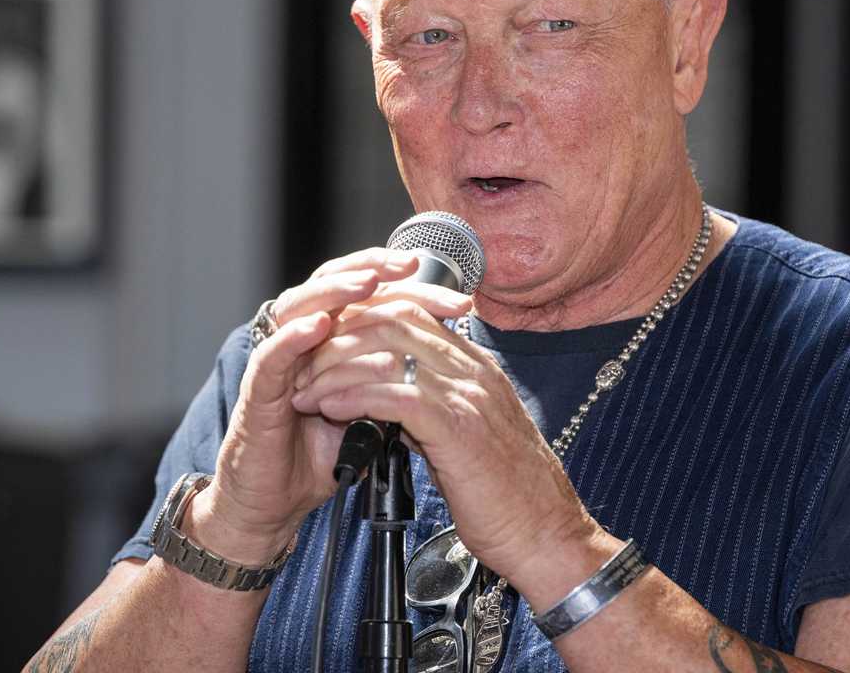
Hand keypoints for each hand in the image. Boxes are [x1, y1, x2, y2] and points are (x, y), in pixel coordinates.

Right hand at [196, 251, 474, 561]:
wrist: (277, 503)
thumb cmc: (321, 453)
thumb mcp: (374, 410)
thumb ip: (397, 380)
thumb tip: (448, 363)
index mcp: (335, 340)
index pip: (372, 295)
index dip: (413, 291)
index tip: (458, 299)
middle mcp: (303, 340)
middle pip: (336, 284)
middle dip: (376, 272)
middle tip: (411, 267)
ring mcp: (278, 361)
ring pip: (298, 306)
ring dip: (334, 290)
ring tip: (367, 283)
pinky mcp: (257, 391)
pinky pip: (271, 356)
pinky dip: (293, 338)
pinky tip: (319, 326)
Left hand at [287, 298, 596, 581]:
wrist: (547, 536)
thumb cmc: (509, 498)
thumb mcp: (467, 439)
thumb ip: (432, 412)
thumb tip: (388, 401)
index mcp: (477, 367)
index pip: (412, 313)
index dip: (361, 322)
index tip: (324, 346)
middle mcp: (474, 370)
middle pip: (393, 321)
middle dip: (339, 339)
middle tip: (302, 366)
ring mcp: (469, 395)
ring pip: (389, 352)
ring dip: (336, 369)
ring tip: (305, 391)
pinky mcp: (459, 427)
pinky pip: (396, 395)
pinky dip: (355, 397)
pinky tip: (331, 409)